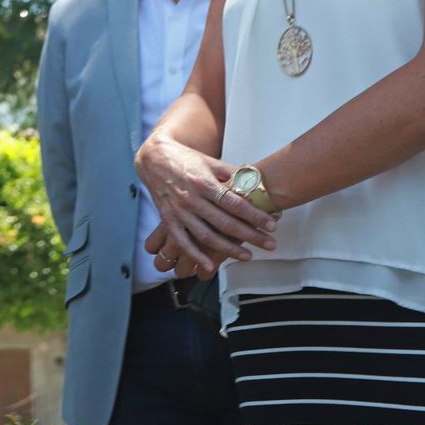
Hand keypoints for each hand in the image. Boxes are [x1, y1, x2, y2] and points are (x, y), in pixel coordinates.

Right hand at [135, 135, 277, 274]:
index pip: (235, 204)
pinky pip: (182, 242)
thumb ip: (231, 173)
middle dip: (251, 235)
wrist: (153, 158)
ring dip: (228, 249)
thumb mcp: (210, 161)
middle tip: (269, 244)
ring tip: (248, 256)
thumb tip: (255, 181)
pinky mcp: (168, 219)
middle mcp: (191, 199)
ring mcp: (179, 211)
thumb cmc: (184, 158)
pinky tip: (208, 266)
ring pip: (206, 236)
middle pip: (225, 223)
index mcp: (204, 183)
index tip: (272, 225)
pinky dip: (195, 255)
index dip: (256, 216)